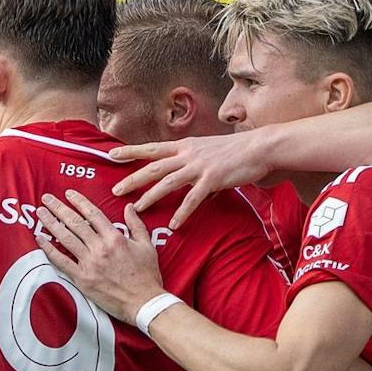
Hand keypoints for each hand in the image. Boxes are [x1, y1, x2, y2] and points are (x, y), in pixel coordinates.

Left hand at [36, 192, 164, 323]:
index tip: (68, 193)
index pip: (93, 214)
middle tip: (46, 198)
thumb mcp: (146, 245)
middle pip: (75, 223)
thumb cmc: (146, 275)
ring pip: (65, 238)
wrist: (143, 302)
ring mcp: (89, 263)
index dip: (79, 202)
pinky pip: (61, 262)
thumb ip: (136, 224)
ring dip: (51, 224)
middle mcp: (100, 248)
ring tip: (40, 213)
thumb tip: (129, 207)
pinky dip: (49, 249)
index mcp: (115, 238)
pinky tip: (40, 239)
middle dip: (59, 208)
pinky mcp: (82, 279)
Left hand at [111, 134, 267, 228]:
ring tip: (136, 209)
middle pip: (153, 167)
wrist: (260, 147)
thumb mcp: (206, 148)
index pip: (152, 148)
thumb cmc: (234, 150)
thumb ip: (190, 159)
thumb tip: (179, 169)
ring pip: (168, 182)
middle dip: (133, 179)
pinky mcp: (213, 179)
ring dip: (150, 196)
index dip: (131, 151)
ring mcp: (200, 166)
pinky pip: (193, 199)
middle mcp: (188, 154)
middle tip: (115, 191)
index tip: (111, 155)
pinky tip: (174, 225)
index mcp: (184, 146)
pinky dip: (182, 212)